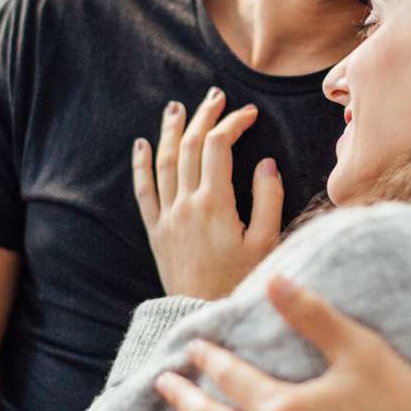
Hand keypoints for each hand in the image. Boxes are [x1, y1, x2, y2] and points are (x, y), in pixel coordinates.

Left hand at [132, 87, 283, 300]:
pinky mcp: (156, 231)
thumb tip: (266, 163)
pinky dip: (141, 165)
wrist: (203, 315)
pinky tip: (141, 144)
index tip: (248, 113)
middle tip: (214, 95)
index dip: (233, 122)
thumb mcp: (267, 243)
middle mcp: (187, 204)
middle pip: (191, 146)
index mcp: (216, 203)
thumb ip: (268, 199)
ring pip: (165, 162)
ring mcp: (168, 216)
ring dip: (171, 130)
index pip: (219, 146)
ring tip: (177, 107)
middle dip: (203, 116)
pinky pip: (144, 191)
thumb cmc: (242, 282)